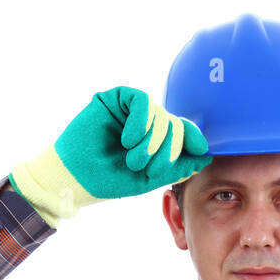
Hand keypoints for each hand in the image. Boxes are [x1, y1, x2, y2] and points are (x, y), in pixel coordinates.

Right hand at [10, 87, 210, 223]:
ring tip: (131, 159)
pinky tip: (128, 140)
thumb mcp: (147, 179)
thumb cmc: (107, 181)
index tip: (202, 150)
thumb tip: (205, 157)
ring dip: (150, 141)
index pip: (182, 133)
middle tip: (146, 168)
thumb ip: (174, 167)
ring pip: (161, 114)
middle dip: (167, 149)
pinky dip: (141, 122)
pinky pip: (143, 101)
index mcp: (155, 142)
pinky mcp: (117, 98)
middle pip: (175, 125)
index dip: (194, 139)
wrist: (74, 177)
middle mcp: (146, 123)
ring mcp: (131, 110)